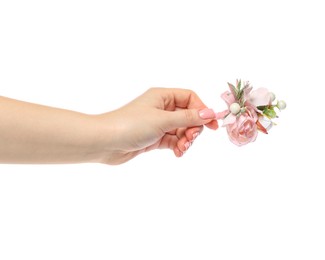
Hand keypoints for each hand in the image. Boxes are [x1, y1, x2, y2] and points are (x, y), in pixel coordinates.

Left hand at [97, 88, 217, 163]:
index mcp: (162, 96)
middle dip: (193, 128)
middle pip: (188, 115)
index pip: (190, 98)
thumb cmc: (131, 125)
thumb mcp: (163, 120)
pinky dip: (178, 146)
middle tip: (190, 139)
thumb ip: (188, 118)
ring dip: (186, 140)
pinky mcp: (154, 138)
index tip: (213, 125)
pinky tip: (177, 153)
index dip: (202, 110)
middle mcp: (161, 108)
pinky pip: (173, 140)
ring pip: (181, 130)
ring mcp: (158, 124)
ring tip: (182, 148)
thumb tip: (211, 113)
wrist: (105, 142)